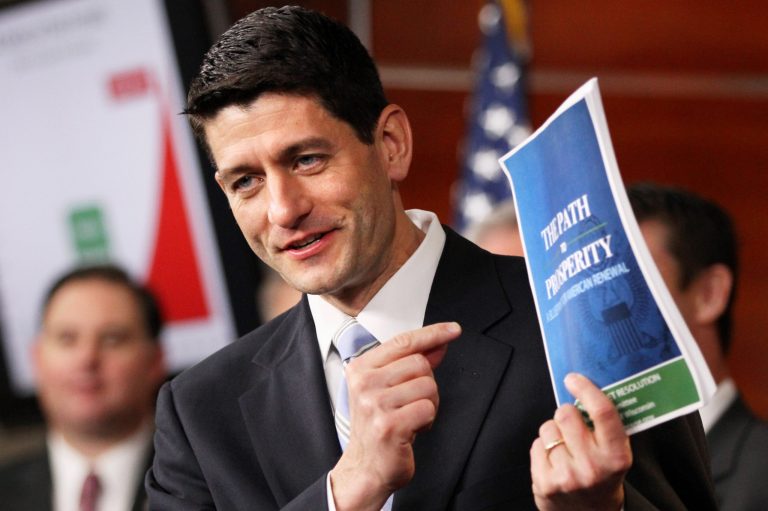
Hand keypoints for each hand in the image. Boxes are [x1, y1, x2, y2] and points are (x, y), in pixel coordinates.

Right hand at [329, 321, 460, 510]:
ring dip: (428, 404)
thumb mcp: (388, 389)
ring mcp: (375, 404)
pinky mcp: (389, 425)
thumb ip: (411, 364)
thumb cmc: (377, 427)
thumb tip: (437, 344)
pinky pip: (427, 409)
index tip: (453, 330)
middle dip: (426, 384)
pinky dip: (427, 420)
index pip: (403, 342)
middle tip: (411, 403)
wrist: (366, 468)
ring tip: (410, 417)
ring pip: (427, 386)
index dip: (432, 333)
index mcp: (361, 368)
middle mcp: (364, 383)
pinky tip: (412, 429)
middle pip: (420, 363)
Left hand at [530, 373, 631, 510]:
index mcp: (616, 456)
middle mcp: (592, 467)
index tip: (574, 379)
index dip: (586, 389)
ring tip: (565, 448)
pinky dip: (543, 448)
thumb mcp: (615, 453)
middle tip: (571, 424)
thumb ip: (606, 425)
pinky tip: (554, 461)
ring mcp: (567, 476)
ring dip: (554, 433)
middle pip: (566, 414)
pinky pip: (536, 445)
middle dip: (566, 413)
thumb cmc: (603, 476)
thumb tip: (587, 388)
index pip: (602, 413)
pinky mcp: (545, 483)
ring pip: (548, 428)